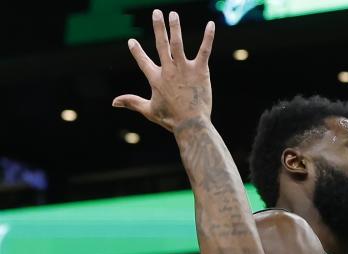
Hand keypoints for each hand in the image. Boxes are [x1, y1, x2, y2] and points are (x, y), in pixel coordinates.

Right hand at [112, 10, 214, 130]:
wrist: (191, 124)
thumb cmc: (171, 119)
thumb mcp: (149, 110)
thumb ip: (132, 102)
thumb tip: (114, 102)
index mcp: (156, 79)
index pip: (143, 61)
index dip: (137, 51)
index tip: (132, 41)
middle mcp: (168, 70)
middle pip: (161, 44)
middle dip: (158, 27)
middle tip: (156, 13)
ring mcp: (184, 69)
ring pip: (178, 43)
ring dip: (175, 27)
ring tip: (173, 14)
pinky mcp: (200, 71)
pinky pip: (204, 50)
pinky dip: (208, 37)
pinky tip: (211, 25)